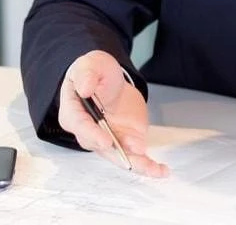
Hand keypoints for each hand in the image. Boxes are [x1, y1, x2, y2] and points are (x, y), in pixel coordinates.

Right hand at [58, 50, 168, 177]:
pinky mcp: (124, 142)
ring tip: (153, 167)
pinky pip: (135, 157)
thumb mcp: (92, 64)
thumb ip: (88, 74)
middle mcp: (89, 133)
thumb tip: (84, 88)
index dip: (93, 135)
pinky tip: (160, 170)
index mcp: (74, 113)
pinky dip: (148, 165)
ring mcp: (108, 140)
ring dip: (136, 163)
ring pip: (120, 156)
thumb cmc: (96, 73)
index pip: (81, 126)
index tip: (105, 140)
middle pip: (101, 147)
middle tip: (134, 151)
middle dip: (118, 153)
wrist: (110, 80)